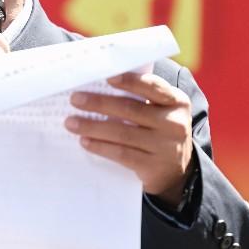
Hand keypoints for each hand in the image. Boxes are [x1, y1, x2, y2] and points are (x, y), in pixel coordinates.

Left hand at [65, 71, 193, 206]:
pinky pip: (121, 154)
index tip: (106, 77)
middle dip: (99, 103)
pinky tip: (84, 141)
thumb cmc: (159, 131)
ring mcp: (165, 147)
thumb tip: (97, 86)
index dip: (130, 81)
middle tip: (75, 99)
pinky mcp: (153, 167)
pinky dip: (100, 146)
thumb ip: (140, 99)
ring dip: (93, 127)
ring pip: (123, 133)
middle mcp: (174, 123)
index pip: (153, 87)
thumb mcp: (160, 112)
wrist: (177, 172)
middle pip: (131, 110)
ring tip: (71, 122)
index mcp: (177, 101)